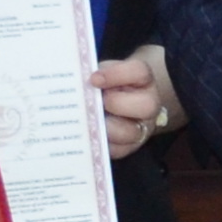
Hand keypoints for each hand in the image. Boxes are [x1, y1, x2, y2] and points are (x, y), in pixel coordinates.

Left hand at [92, 45, 177, 160]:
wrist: (115, 104)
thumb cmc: (106, 85)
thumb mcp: (102, 72)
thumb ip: (93, 73)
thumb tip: (74, 81)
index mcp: (142, 80)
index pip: (139, 72)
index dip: (117, 74)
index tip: (93, 79)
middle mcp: (148, 105)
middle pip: (146, 105)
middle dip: (117, 104)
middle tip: (97, 103)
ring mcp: (141, 128)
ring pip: (133, 133)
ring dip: (108, 129)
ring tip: (90, 123)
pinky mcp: (128, 147)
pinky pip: (118, 150)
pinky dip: (101, 144)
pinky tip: (89, 136)